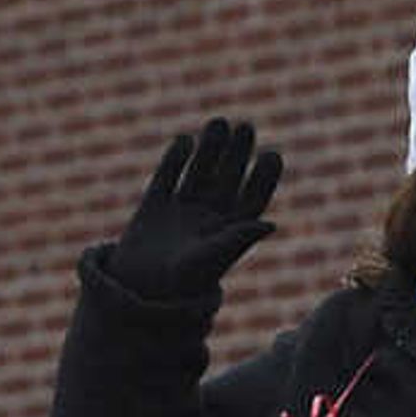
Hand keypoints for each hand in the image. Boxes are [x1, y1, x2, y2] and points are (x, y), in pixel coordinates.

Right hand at [102, 118, 283, 302]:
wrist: (142, 293)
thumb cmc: (183, 283)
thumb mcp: (213, 258)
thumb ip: (238, 239)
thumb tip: (271, 224)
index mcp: (230, 233)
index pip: (252, 199)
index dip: (263, 178)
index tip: (274, 155)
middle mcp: (209, 219)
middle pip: (227, 179)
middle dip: (237, 154)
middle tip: (247, 127)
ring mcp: (181, 212)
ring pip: (198, 173)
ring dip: (208, 149)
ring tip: (218, 123)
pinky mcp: (154, 207)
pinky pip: (167, 179)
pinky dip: (174, 160)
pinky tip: (184, 140)